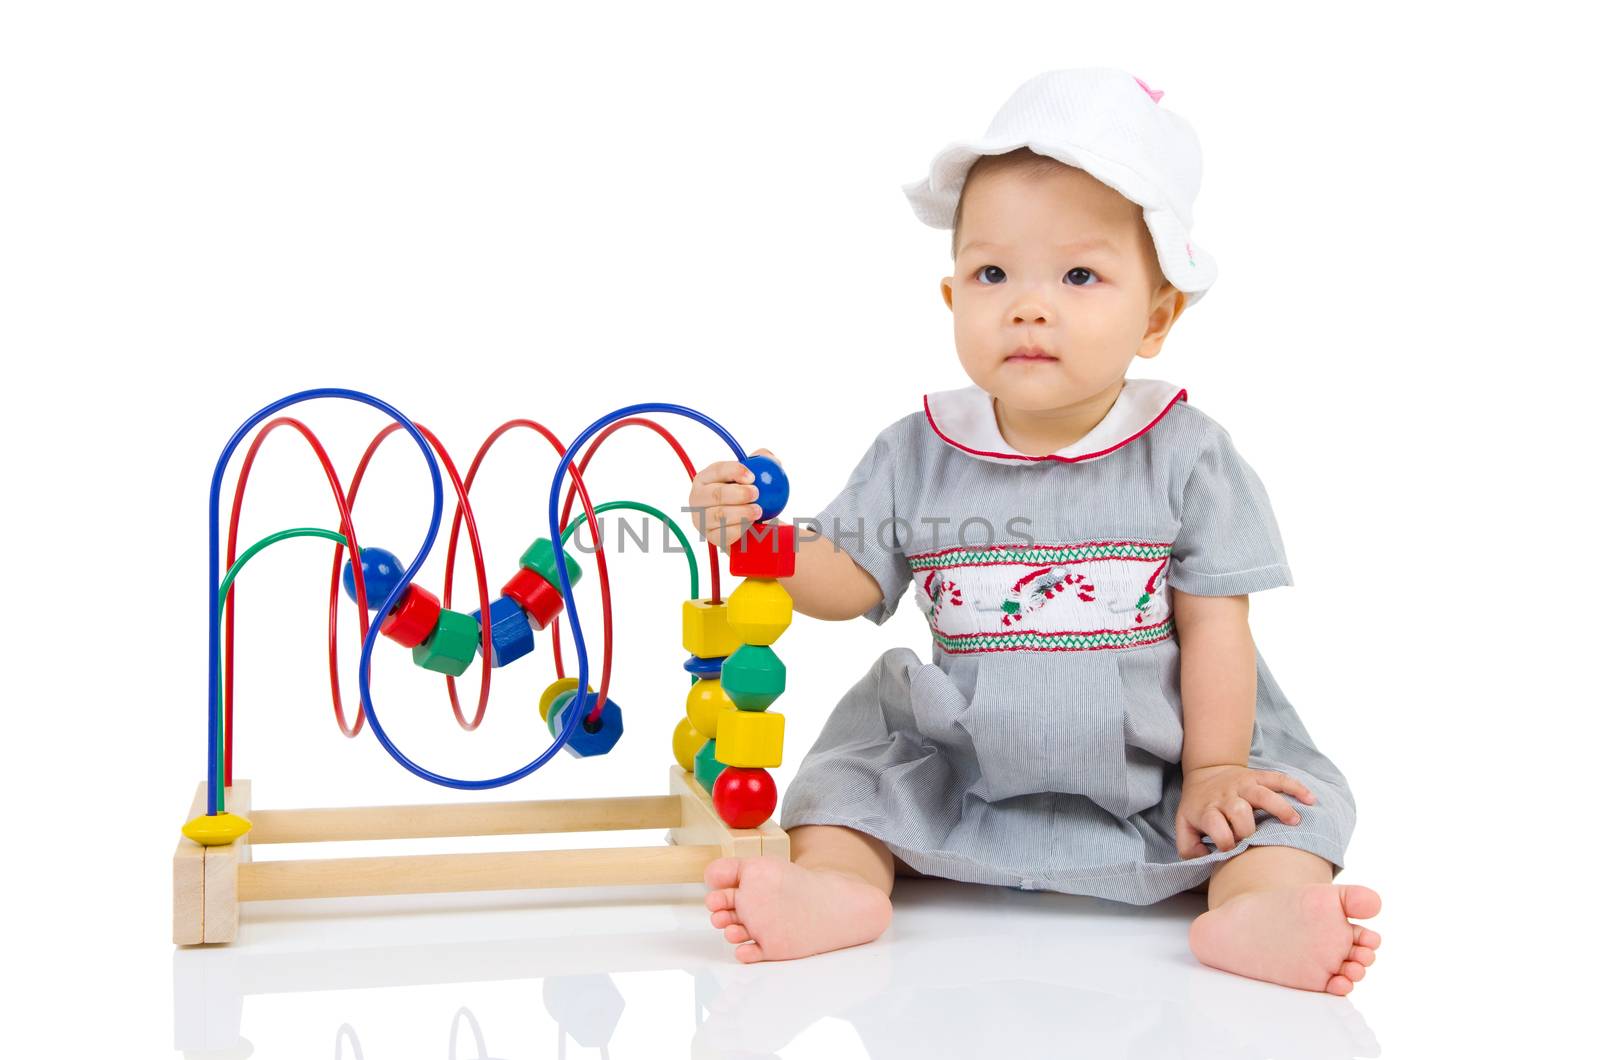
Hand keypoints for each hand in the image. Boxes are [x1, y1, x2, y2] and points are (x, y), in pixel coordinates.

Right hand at [688, 448, 780, 552]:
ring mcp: (701, 518)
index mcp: (706, 478)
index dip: (734, 471)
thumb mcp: (757, 477)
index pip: (717, 470)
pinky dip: (740, 529)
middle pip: (715, 494)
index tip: (753, 477)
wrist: (749, 525)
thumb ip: (763, 463)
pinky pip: (724, 534)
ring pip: (719, 515)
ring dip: (742, 512)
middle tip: (756, 494)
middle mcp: (698, 497)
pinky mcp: (710, 537)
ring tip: (758, 511)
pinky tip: (752, 524)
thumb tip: (771, 459)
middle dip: (738, 493)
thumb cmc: (748, 496)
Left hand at [1175, 764, 1315, 857]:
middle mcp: (1227, 796)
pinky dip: (1295, 787)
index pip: (1215, 825)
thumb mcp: (1184, 827)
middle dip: (1248, 828)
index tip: (1230, 849)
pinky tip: (1310, 799)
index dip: (1224, 841)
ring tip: (1295, 821)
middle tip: (1254, 838)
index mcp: (1208, 810)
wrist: (1206, 773)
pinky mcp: (1258, 777)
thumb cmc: (1199, 808)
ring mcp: (1244, 785)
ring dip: (1279, 807)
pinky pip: (1278, 778)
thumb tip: (1206, 859)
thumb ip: (1189, 848)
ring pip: (1262, 793)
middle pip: (1239, 811)